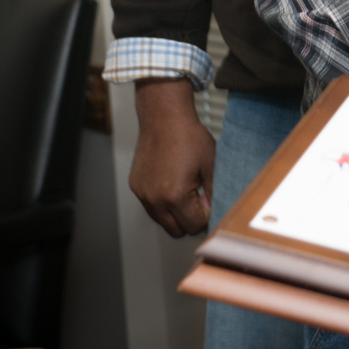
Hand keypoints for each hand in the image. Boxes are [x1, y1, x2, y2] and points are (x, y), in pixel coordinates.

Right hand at [129, 78, 215, 236]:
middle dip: (190, 219)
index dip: (205, 215)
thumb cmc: (189, 136)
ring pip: (162, 221)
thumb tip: (211, 212)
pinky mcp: (136, 187)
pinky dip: (162, 203)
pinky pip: (151, 207)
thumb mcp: (210, 165)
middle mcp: (155, 199)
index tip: (207, 199)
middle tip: (198, 198)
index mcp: (175, 195)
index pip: (194, 226)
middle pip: (176, 231)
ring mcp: (143, 194)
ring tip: (184, 189)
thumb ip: (212, 194)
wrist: (164, 117)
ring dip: (175, 214)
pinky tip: (171, 182)